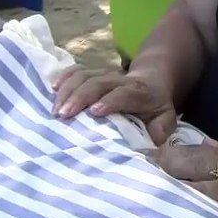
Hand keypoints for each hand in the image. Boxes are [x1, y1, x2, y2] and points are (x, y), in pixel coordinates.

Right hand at [51, 66, 177, 143]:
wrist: (153, 82)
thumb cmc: (156, 108)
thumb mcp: (165, 121)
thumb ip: (159, 132)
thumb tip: (149, 146)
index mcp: (141, 92)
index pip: (125, 93)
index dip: (110, 101)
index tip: (94, 112)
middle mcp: (122, 79)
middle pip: (99, 82)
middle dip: (80, 96)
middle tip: (63, 115)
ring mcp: (106, 74)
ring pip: (85, 75)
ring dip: (68, 90)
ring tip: (55, 111)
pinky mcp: (94, 72)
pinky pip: (77, 70)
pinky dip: (64, 77)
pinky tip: (52, 89)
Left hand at [148, 139, 217, 217]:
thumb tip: (196, 143)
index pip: (189, 149)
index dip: (164, 152)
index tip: (141, 153)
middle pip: (186, 158)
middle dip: (161, 162)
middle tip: (137, 163)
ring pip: (194, 173)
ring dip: (171, 175)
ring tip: (149, 177)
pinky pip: (209, 193)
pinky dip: (192, 193)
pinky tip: (176, 195)